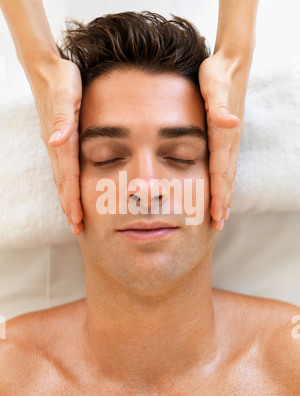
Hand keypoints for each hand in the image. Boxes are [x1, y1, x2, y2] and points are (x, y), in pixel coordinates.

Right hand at [29, 55, 82, 234]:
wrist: (46, 69)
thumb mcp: (66, 92)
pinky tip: (70, 190)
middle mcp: (56, 145)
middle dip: (69, 207)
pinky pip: (62, 168)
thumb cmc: (62, 78)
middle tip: (77, 228)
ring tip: (74, 217)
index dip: (72, 199)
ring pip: (61, 178)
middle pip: (63, 183)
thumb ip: (62, 116)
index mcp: (62, 138)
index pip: (68, 176)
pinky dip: (66, 184)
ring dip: (66, 199)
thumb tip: (56, 141)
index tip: (77, 219)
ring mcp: (55, 144)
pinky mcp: (57, 140)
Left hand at [199, 51, 249, 231]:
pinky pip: (226, 165)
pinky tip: (221, 188)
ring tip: (220, 214)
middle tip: (218, 226)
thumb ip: (219, 105)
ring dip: (225, 196)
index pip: (220, 173)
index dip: (219, 196)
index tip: (216, 217)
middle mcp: (229, 141)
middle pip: (226, 180)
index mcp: (223, 136)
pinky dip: (224, 182)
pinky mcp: (228, 136)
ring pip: (228, 175)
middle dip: (222, 204)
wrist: (231, 64)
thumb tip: (230, 123)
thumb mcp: (214, 86)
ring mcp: (230, 140)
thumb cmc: (217, 74)